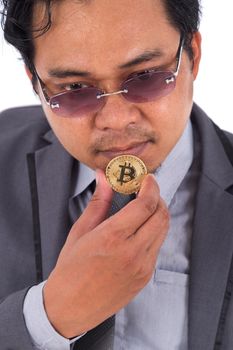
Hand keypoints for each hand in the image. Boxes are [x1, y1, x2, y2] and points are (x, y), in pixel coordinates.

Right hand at [43, 170, 169, 337]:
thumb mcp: (80, 231)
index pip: (145, 205)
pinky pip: (157, 247)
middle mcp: (132, 252)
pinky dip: (154, 232)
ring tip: (144, 208)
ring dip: (158, 214)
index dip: (151, 187)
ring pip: (163, 231)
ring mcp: (142, 267)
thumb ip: (98, 202)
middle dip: (158, 197)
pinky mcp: (145, 277)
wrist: (71, 307)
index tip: (148, 179)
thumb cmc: (70, 270)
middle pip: (161, 216)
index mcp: (113, 238)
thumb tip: (103, 177)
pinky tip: (140, 230)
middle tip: (147, 191)